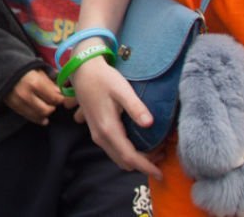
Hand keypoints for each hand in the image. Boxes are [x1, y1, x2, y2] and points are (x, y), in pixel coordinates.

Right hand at [5, 68, 64, 124]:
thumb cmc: (21, 65)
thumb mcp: (37, 67)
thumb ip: (50, 78)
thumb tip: (62, 87)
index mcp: (34, 83)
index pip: (54, 98)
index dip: (60, 97)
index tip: (61, 94)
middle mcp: (26, 95)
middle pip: (47, 109)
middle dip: (53, 105)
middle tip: (53, 100)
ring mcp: (19, 103)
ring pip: (39, 116)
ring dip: (46, 112)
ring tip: (47, 106)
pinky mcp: (13, 107)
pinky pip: (29, 117)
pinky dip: (38, 118)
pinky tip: (43, 118)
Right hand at [69, 55, 163, 179]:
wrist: (82, 70)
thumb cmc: (103, 78)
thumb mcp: (121, 89)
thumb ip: (135, 107)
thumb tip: (150, 124)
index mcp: (108, 129)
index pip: (129, 156)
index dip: (146, 166)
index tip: (161, 174)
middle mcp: (100, 137)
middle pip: (124, 161)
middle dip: (143, 163)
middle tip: (162, 152)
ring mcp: (97, 135)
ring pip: (118, 157)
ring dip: (135, 158)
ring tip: (154, 148)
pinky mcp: (96, 130)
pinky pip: (114, 150)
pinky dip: (127, 152)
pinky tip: (139, 141)